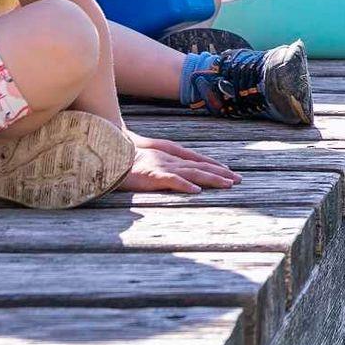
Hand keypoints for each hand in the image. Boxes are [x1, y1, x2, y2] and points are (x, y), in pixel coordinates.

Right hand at [121, 132, 240, 194]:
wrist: (105, 154)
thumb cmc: (124, 159)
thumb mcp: (146, 161)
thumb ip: (161, 166)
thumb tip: (175, 175)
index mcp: (168, 155)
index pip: (197, 160)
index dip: (214, 166)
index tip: (230, 172)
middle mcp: (169, 158)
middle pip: (200, 166)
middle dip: (221, 173)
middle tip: (239, 180)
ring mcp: (162, 166)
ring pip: (192, 173)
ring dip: (211, 179)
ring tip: (228, 185)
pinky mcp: (152, 175)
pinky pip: (171, 180)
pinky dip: (185, 185)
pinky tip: (197, 191)